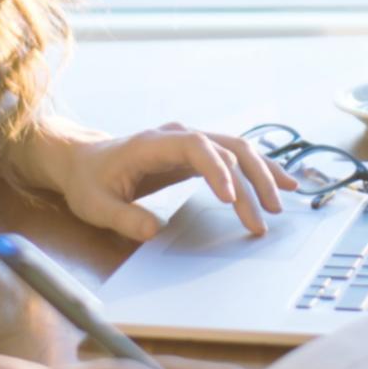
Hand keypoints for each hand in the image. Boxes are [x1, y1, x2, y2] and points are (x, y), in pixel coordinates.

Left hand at [54, 122, 301, 240]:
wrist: (83, 160)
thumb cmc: (89, 182)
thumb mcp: (96, 205)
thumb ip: (123, 218)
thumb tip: (154, 232)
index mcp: (154, 143)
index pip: (196, 147)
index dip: (217, 170)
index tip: (231, 200)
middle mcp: (178, 136)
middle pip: (227, 146)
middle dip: (251, 179)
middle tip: (266, 215)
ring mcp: (190, 142)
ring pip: (238, 149)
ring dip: (262, 173)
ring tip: (284, 199)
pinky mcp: (197, 155)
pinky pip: (234, 157)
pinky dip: (259, 169)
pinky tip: (282, 182)